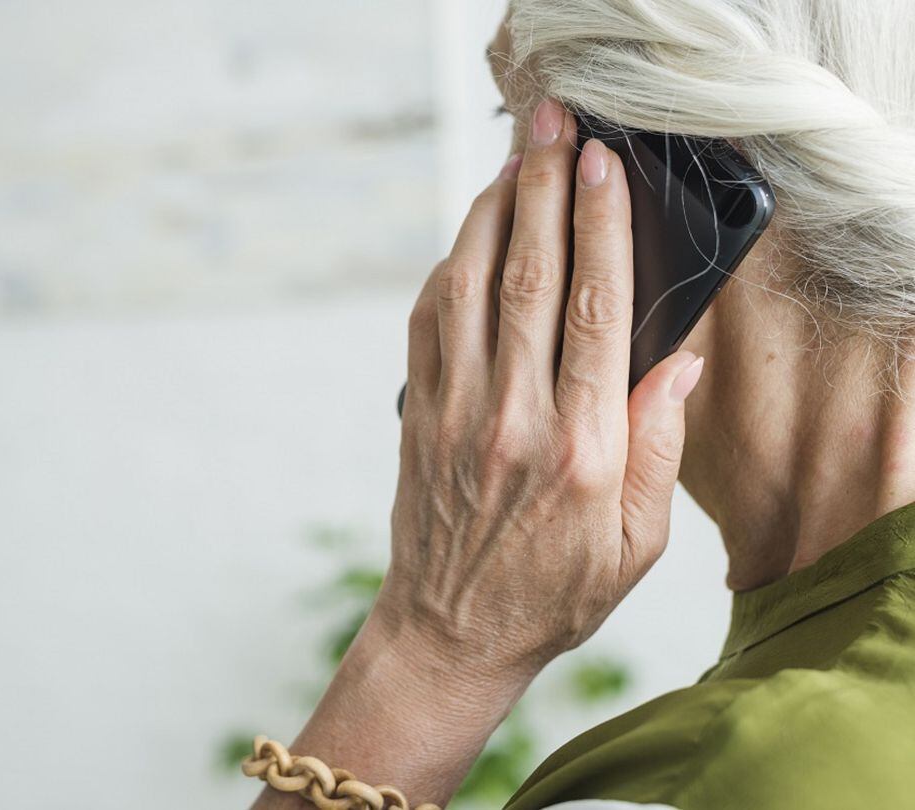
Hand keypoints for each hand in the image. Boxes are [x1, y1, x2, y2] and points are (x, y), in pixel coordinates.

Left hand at [377, 98, 704, 687]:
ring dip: (489, 213)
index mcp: (582, 450)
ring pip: (468, 288)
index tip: (602, 165)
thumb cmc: (552, 591)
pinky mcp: (415, 416)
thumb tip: (676, 363)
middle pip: (528, 278)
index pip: (593, 312)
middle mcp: (512, 420)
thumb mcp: (637, 542)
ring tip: (512, 161)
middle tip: (553, 126)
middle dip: (541, 188)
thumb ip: (658, 448)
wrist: (452, 631)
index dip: (598, 226)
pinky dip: (446, 271)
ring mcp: (453, 414)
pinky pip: (426, 324)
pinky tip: (467, 238)